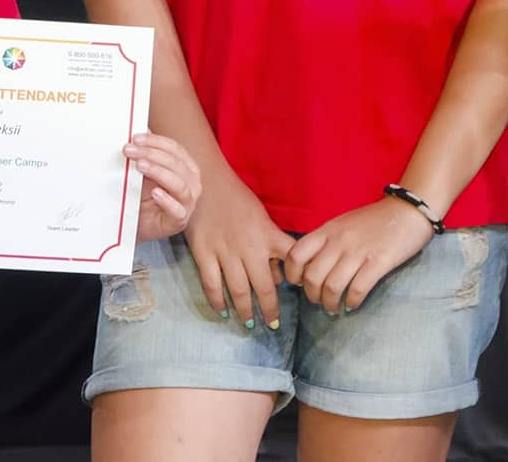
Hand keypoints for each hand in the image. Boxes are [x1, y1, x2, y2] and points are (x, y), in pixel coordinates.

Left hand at [126, 132, 200, 241]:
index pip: (175, 149)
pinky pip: (178, 209)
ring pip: (179, 184)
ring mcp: (188, 202)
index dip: (156, 141)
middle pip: (176, 163)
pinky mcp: (180, 220)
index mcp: (187, 167)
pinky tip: (155, 193)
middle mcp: (192, 183)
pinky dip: (167, 200)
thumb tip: (139, 129)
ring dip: (159, 172)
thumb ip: (144, 152)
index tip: (135, 138)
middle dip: (151, 154)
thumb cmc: (143, 196)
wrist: (136, 224)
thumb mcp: (142, 171)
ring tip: (140, 166)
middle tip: (129, 150)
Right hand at [182, 169, 293, 327]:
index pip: (291, 260)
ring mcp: (225, 252)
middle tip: (273, 325)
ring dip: (245, 311)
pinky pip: (212, 284)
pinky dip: (217, 301)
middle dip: (269, 309)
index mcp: (267, 235)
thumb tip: (278, 276)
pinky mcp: (203, 254)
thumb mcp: (262, 217)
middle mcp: (249, 247)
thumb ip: (272, 246)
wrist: (205, 182)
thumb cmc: (237, 198)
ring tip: (249, 325)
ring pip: (238, 290)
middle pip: (263, 286)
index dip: (300, 279)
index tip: (303, 295)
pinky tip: (223, 311)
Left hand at [283, 198, 435, 314]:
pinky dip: (352, 302)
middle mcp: (339, 241)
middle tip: (319, 301)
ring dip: (330, 303)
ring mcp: (359, 251)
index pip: (296, 254)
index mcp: (328, 230)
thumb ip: (326, 241)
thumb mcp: (343, 224)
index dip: (292, 274)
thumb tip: (310, 266)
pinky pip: (357, 289)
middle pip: (312, 276)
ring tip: (334, 308)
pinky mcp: (379, 262)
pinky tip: (353, 304)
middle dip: (312, 295)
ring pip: (332, 287)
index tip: (300, 284)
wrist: (408, 210)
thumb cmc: (375, 220)